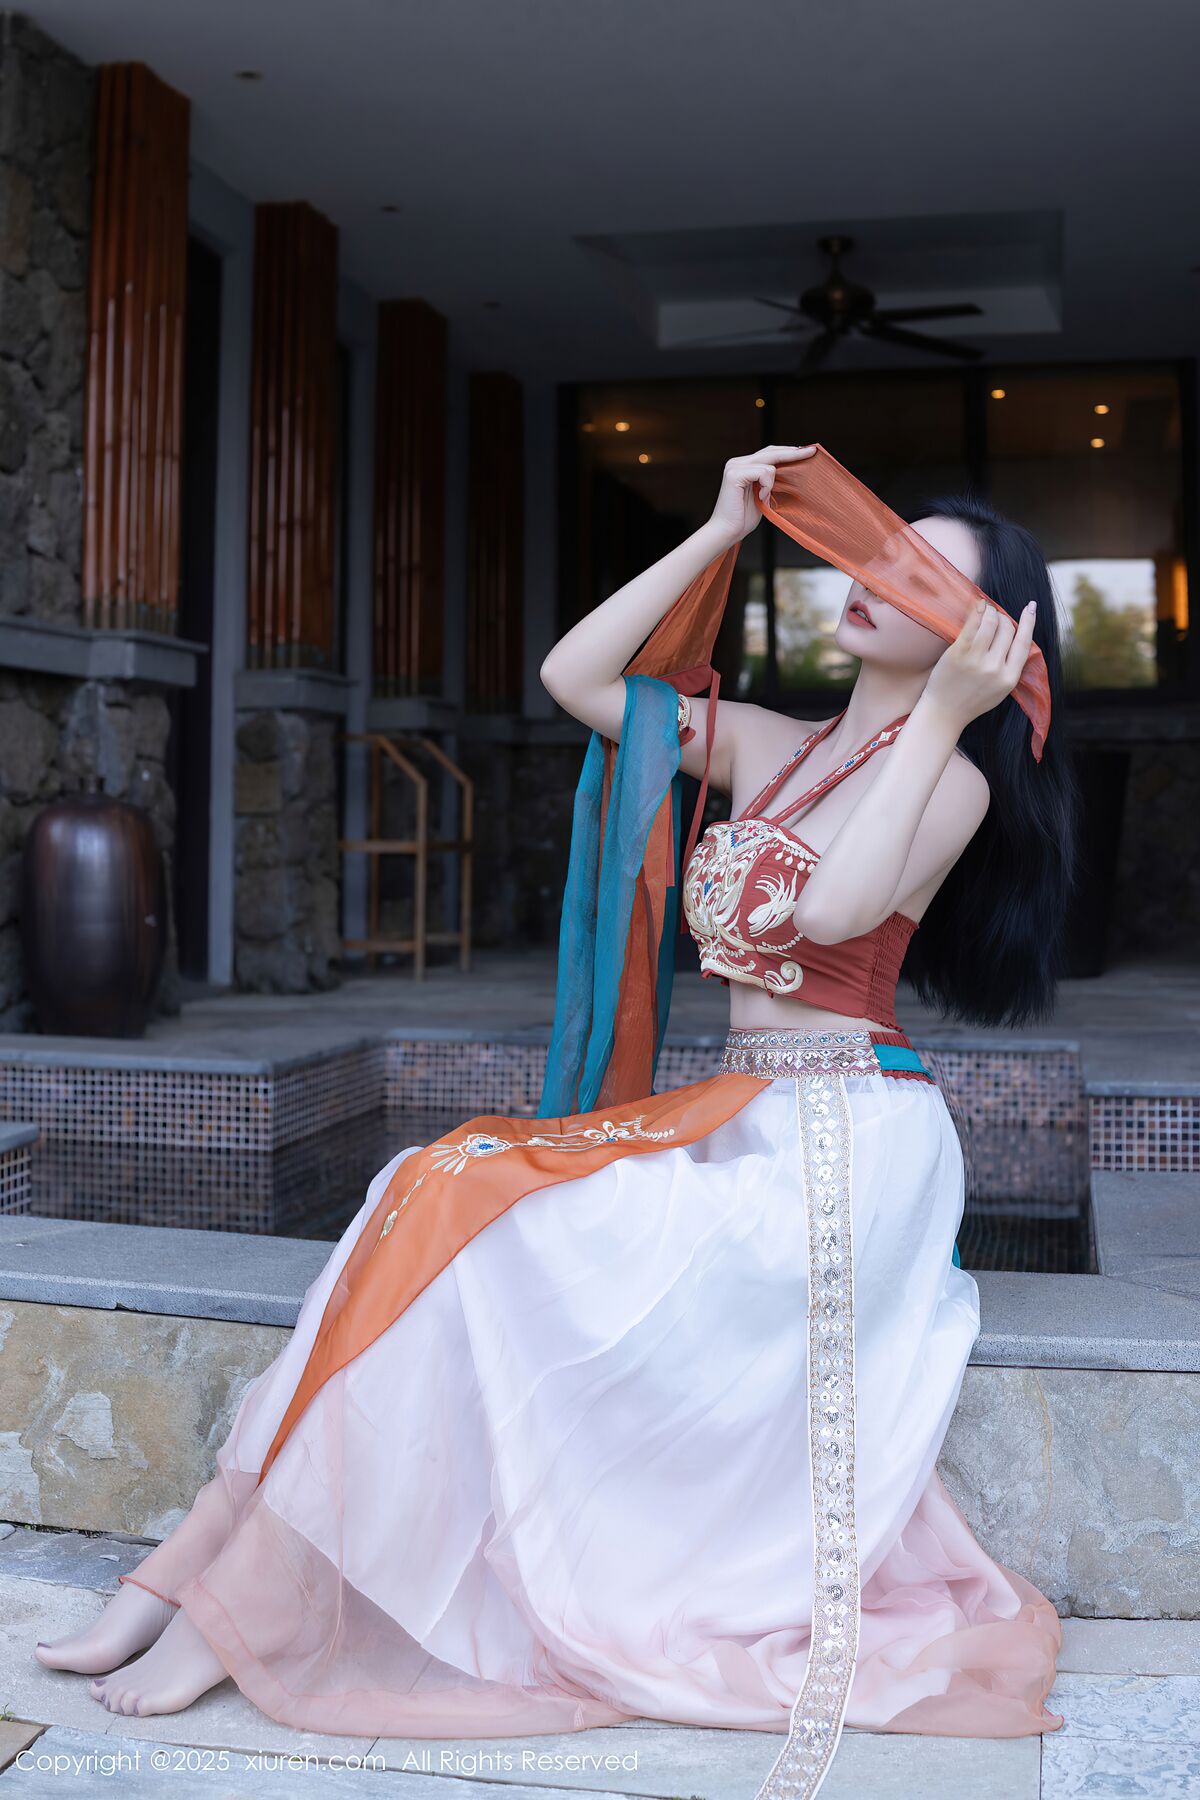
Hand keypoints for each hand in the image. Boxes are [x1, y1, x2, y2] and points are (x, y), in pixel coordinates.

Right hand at [708, 444, 815, 545]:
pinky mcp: (734, 474)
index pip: (770, 453)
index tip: (807, 451)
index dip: (788, 452)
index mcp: (744, 465)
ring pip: (769, 462)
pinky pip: (763, 472)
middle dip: (793, 452)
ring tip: (764, 497)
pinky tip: (761, 497)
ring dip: (773, 482)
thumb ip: (770, 482)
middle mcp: (738, 462)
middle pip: (771, 451)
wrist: (726, 532)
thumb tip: (790, 472)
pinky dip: (767, 485)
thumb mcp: (762, 495)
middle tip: (812, 452)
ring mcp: (735, 466)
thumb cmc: (743, 519)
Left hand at [921, 598, 1036, 730]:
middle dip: (1004, 618)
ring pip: (991, 623)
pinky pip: (972, 625)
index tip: (1031, 607)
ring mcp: (976, 660)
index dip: (1029, 622)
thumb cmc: (972, 700)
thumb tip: (1016, 635)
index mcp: (1009, 678)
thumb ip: (1010, 667)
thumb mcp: (1000, 690)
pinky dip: (977, 611)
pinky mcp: (958, 653)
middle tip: (996, 617)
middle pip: (1007, 630)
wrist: (944, 712)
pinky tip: (978, 606)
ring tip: (986, 610)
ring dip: (990, 612)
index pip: (1024, 643)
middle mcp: (995, 668)